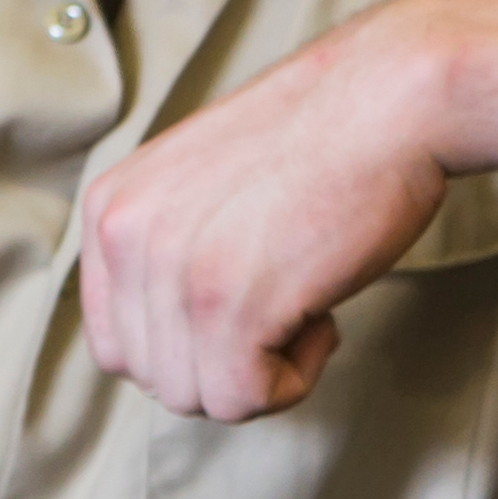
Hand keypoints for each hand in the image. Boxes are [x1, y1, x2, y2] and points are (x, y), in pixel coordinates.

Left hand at [75, 15, 450, 422]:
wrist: (389, 99)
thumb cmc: (321, 141)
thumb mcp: (202, 186)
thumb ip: (166, 251)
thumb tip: (170, 341)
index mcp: (108, 208)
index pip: (113, 339)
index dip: (183, 347)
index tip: (244, 309)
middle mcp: (120, 237)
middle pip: (150, 374)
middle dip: (224, 361)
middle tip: (285, 304)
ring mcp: (169, 271)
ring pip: (193, 396)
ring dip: (260, 370)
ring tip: (305, 302)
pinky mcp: (226, 305)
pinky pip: (242, 399)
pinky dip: (292, 381)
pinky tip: (322, 319)